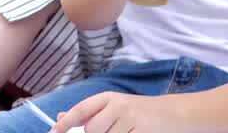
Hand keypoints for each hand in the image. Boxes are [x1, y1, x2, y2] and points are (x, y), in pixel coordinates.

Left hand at [52, 91, 188, 132]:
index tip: (53, 132)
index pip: (80, 111)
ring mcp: (131, 119)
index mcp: (107, 98)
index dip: (65, 124)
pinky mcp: (143, 131)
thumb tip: (61, 118)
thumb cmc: (138, 111)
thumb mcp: (113, 106)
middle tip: (111, 129)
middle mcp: (118, 106)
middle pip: (92, 130)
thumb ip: (89, 112)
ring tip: (124, 130)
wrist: (174, 113)